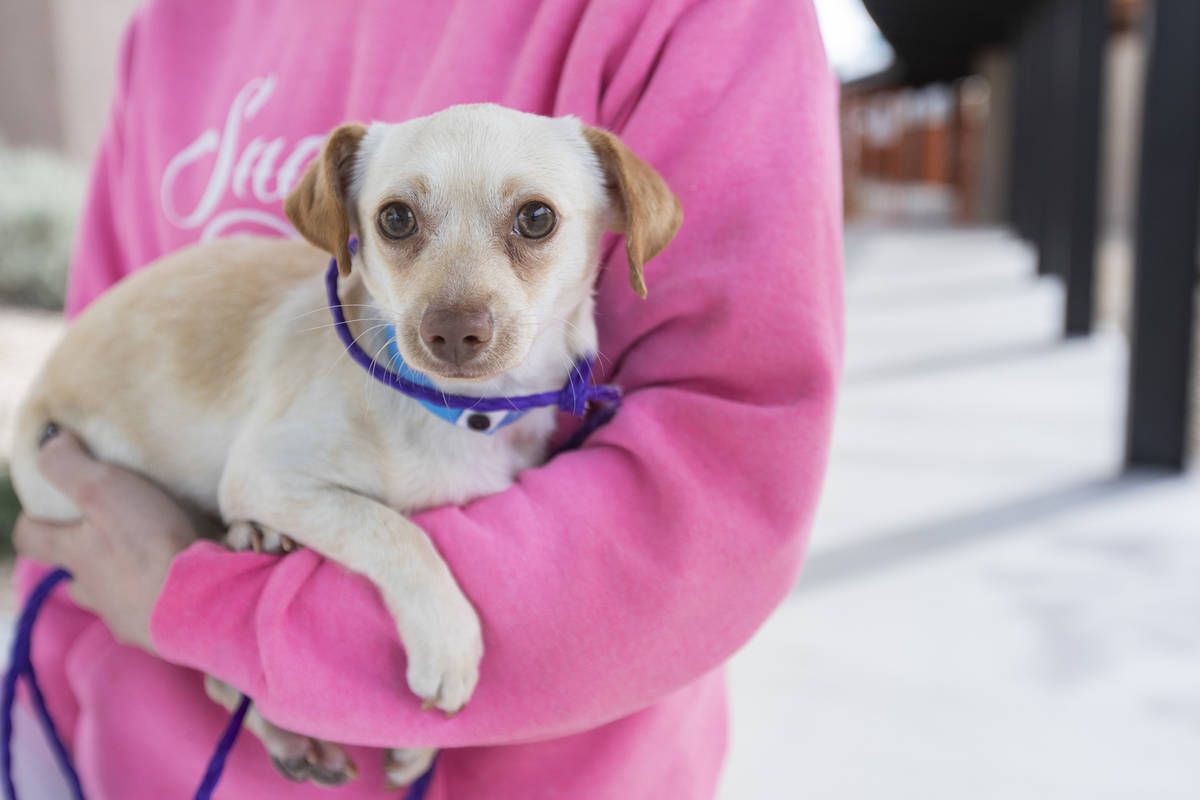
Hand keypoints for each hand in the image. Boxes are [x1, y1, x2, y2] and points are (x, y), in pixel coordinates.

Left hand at [12, 428, 197, 651]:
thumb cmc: (148, 546)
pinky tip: (178, 587)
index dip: (33, 521)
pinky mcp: (158, 633)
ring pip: (109, 598)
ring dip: (119, 582)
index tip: (49, 506)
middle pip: (71, 575)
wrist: (198, 604)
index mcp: (75, 554)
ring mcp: (125, 616)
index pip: (31, 539)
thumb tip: (47, 443)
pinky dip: (157, 599)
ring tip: (147, 563)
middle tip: (108, 536)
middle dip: (82, 556)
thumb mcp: (104, 489)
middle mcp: (92, 589)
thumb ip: (69, 466)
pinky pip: (148, 614)